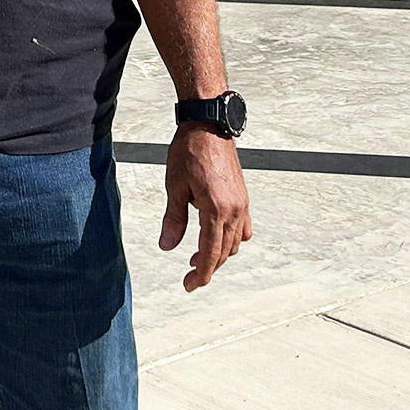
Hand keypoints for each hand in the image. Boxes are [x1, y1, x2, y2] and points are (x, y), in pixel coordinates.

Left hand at [160, 123, 251, 290]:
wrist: (208, 125)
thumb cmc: (189, 151)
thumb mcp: (175, 186)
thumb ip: (173, 219)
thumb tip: (167, 246)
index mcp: (216, 209)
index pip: (211, 253)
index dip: (201, 274)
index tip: (189, 285)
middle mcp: (234, 209)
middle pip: (224, 251)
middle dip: (208, 267)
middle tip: (189, 275)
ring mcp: (242, 203)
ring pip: (234, 242)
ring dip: (219, 253)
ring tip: (198, 256)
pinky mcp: (242, 196)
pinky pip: (242, 228)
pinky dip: (230, 238)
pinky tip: (215, 236)